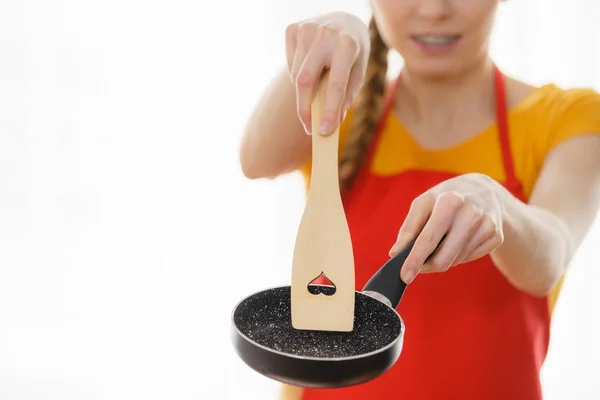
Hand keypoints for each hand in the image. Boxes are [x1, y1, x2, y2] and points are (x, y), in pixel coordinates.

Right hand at [285, 12, 369, 134]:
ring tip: (318, 85)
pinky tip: (311, 66)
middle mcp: (325, 34)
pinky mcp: (292, 29)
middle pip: (305, 81)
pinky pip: (290, 65)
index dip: (329, 111)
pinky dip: (297, 74)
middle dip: (304, 109)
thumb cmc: (354, 52)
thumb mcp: (358, 72)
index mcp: (347, 45)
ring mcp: (306, 29)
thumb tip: (331, 122)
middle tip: (309, 128)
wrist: (345, 20)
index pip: (335, 86)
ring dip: (304, 90)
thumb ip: (346, 96)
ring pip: (296, 76)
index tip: (323, 132)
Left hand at [389, 173, 507, 283]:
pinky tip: (459, 240)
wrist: (484, 190)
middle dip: (427, 266)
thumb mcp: (424, 203)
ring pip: (455, 261)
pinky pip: (469, 259)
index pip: (428, 239)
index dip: (415, 260)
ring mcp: (487, 226)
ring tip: (442, 242)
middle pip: (443, 258)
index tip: (405, 276)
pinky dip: (458, 255)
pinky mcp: (497, 237)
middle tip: (419, 265)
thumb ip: (409, 228)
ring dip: (443, 258)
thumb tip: (396, 253)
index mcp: (449, 202)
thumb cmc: (446, 198)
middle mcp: (471, 214)